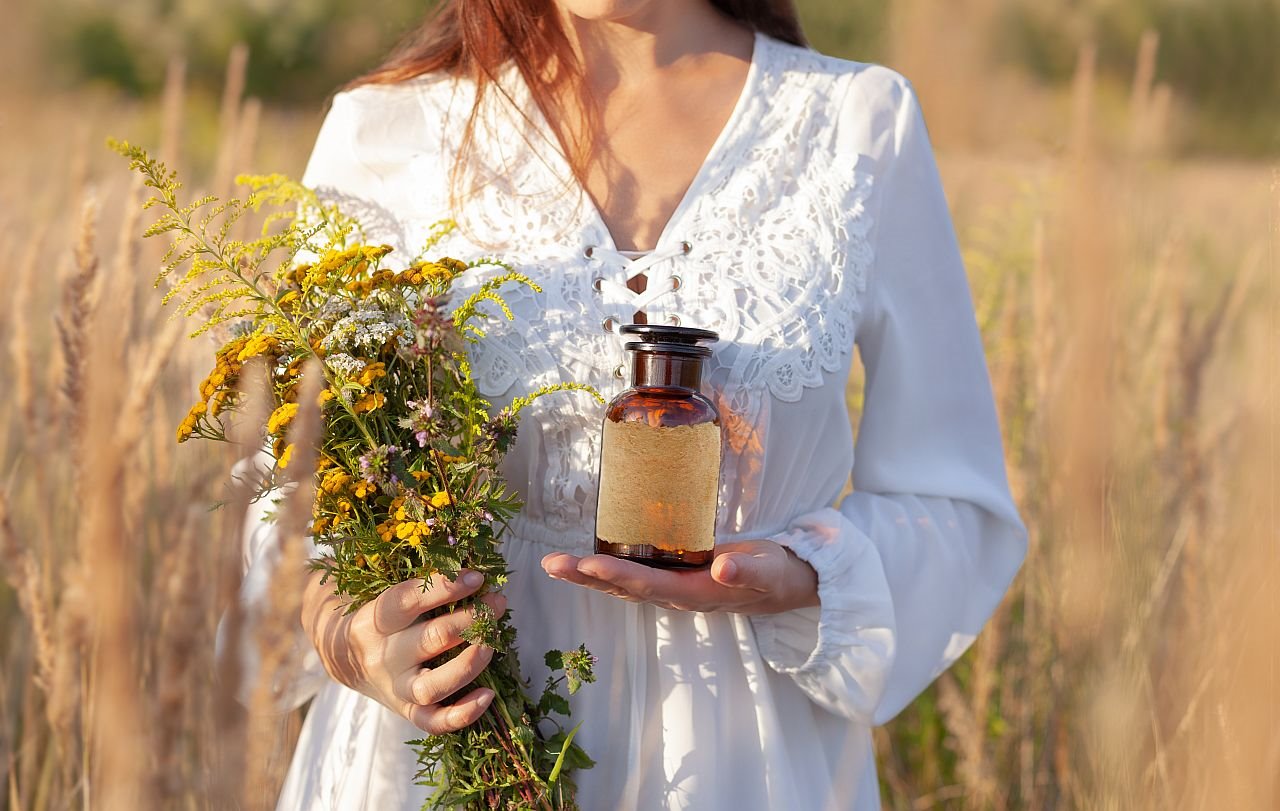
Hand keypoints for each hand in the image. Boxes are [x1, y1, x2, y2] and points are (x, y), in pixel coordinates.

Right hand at [301, 569, 505, 733]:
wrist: (347, 660)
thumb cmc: (382, 618)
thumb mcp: (388, 596)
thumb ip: (421, 584)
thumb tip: (474, 571)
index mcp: (374, 620)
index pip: (407, 600)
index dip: (444, 587)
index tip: (477, 577)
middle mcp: (383, 656)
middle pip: (430, 639)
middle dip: (471, 619)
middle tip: (497, 603)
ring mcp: (395, 688)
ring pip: (432, 685)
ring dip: (469, 663)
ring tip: (492, 643)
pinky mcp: (408, 712)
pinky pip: (434, 721)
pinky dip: (463, 713)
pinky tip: (488, 695)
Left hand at [541, 540, 818, 613]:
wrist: (783, 585)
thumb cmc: (775, 575)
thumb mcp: (768, 571)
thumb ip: (747, 570)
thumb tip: (722, 568)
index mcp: (695, 594)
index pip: (649, 586)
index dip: (618, 576)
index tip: (589, 564)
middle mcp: (675, 594)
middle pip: (624, 588)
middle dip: (587, 577)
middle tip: (553, 564)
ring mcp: (671, 587)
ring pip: (622, 583)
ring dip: (587, 575)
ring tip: (554, 564)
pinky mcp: (671, 575)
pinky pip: (631, 574)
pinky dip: (604, 568)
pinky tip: (583, 561)